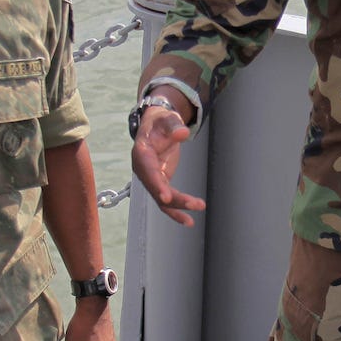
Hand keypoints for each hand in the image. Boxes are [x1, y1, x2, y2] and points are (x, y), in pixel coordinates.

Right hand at [131, 102, 205, 226]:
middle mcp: (143, 169)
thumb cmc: (160, 122)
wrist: (156, 127)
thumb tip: (182, 133)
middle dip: (175, 199)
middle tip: (195, 204)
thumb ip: (174, 126)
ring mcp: (150, 179)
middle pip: (156, 189)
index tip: (165, 197)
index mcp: (141, 153)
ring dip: (179, 207)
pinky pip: (166, 201)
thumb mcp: (167, 119)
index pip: (148, 171)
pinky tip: (189, 221)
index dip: (156, 184)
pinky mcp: (159, 184)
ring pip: (162, 198)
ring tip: (199, 207)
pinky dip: (176, 211)